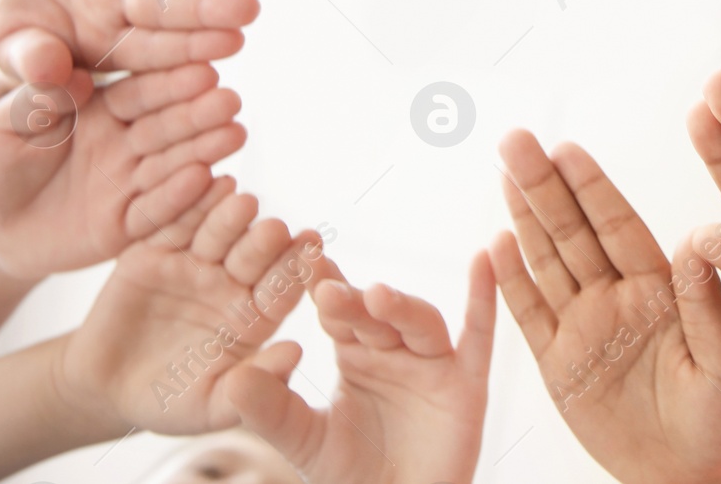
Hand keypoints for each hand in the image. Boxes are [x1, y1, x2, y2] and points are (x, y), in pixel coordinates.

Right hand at [0, 0, 258, 85]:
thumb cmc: (13, 23)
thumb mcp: (11, 46)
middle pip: (169, 8)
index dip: (188, 48)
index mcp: (106, 42)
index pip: (152, 49)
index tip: (228, 47)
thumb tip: (55, 78)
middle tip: (250, 10)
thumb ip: (32, 63)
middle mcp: (122, 2)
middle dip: (208, 10)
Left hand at [0, 65, 245, 279]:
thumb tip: (76, 79)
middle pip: (166, 124)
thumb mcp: (4, 128)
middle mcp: (127, 141)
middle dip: (198, 112)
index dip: (167, 81)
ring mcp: (132, 182)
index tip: (199, 67)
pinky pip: (156, 211)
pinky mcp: (130, 224)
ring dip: (204, 149)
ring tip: (235, 134)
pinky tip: (206, 180)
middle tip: (230, 99)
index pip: (139, 91)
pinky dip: (179, 197)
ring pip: (172, 163)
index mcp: (103, 107)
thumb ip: (37, 103)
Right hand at [58, 181, 318, 433]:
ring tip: (241, 201)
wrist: (104, 388)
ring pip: (216, 232)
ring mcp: (195, 262)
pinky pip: (171, 223)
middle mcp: (232, 281)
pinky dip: (183, 205)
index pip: (280, 289)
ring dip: (228, 216)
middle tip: (275, 228)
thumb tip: (297, 355)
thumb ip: (255, 382)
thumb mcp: (211, 404)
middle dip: (263, 241)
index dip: (296, 272)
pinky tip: (198, 182)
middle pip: (252, 254)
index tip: (312, 254)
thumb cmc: (168, 402)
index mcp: (255, 314)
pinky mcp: (156, 248)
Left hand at [227, 254, 495, 483]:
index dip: (323, 286)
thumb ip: (272, 410)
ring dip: (401, 306)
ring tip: (377, 296)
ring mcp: (433, 363)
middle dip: (354, 301)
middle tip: (327, 290)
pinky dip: (485, 295)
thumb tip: (234, 379)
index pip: (338, 311)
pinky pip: (478, 335)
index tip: (300, 260)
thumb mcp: (304, 442)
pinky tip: (485, 258)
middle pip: (377, 314)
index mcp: (355, 353)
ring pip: (420, 322)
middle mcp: (395, 349)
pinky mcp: (467, 384)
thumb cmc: (351, 476)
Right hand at [489, 131, 720, 483]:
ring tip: (504, 170)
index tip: (568, 149)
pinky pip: (530, 314)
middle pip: (573, 231)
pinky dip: (511, 281)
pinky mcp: (559, 363)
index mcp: (659, 288)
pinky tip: (496, 243)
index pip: (618, 227)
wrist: (689, 477)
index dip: (591, 188)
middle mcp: (617, 297)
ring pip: (547, 261)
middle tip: (517, 138)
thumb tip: (698, 238)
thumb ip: (707, 302)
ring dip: (524, 215)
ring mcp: (585, 327)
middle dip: (545, 184)